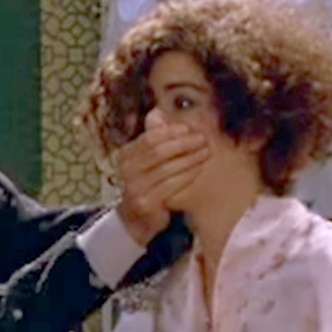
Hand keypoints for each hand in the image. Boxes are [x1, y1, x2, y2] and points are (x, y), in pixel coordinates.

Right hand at [115, 111, 208, 244]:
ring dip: (190, 158)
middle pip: (159, 151)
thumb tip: (157, 112)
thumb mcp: (144, 159)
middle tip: (203, 139)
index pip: (150, 137)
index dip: (172, 131)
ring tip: (206, 151)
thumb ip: (151, 137)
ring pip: (167, 168)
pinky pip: (171, 185)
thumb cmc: (146, 184)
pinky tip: (199, 168)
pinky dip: (187, 175)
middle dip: (184, 143)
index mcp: (126, 156)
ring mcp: (135, 188)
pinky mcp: (146, 203)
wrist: (135, 219)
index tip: (190, 128)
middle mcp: (126, 171)